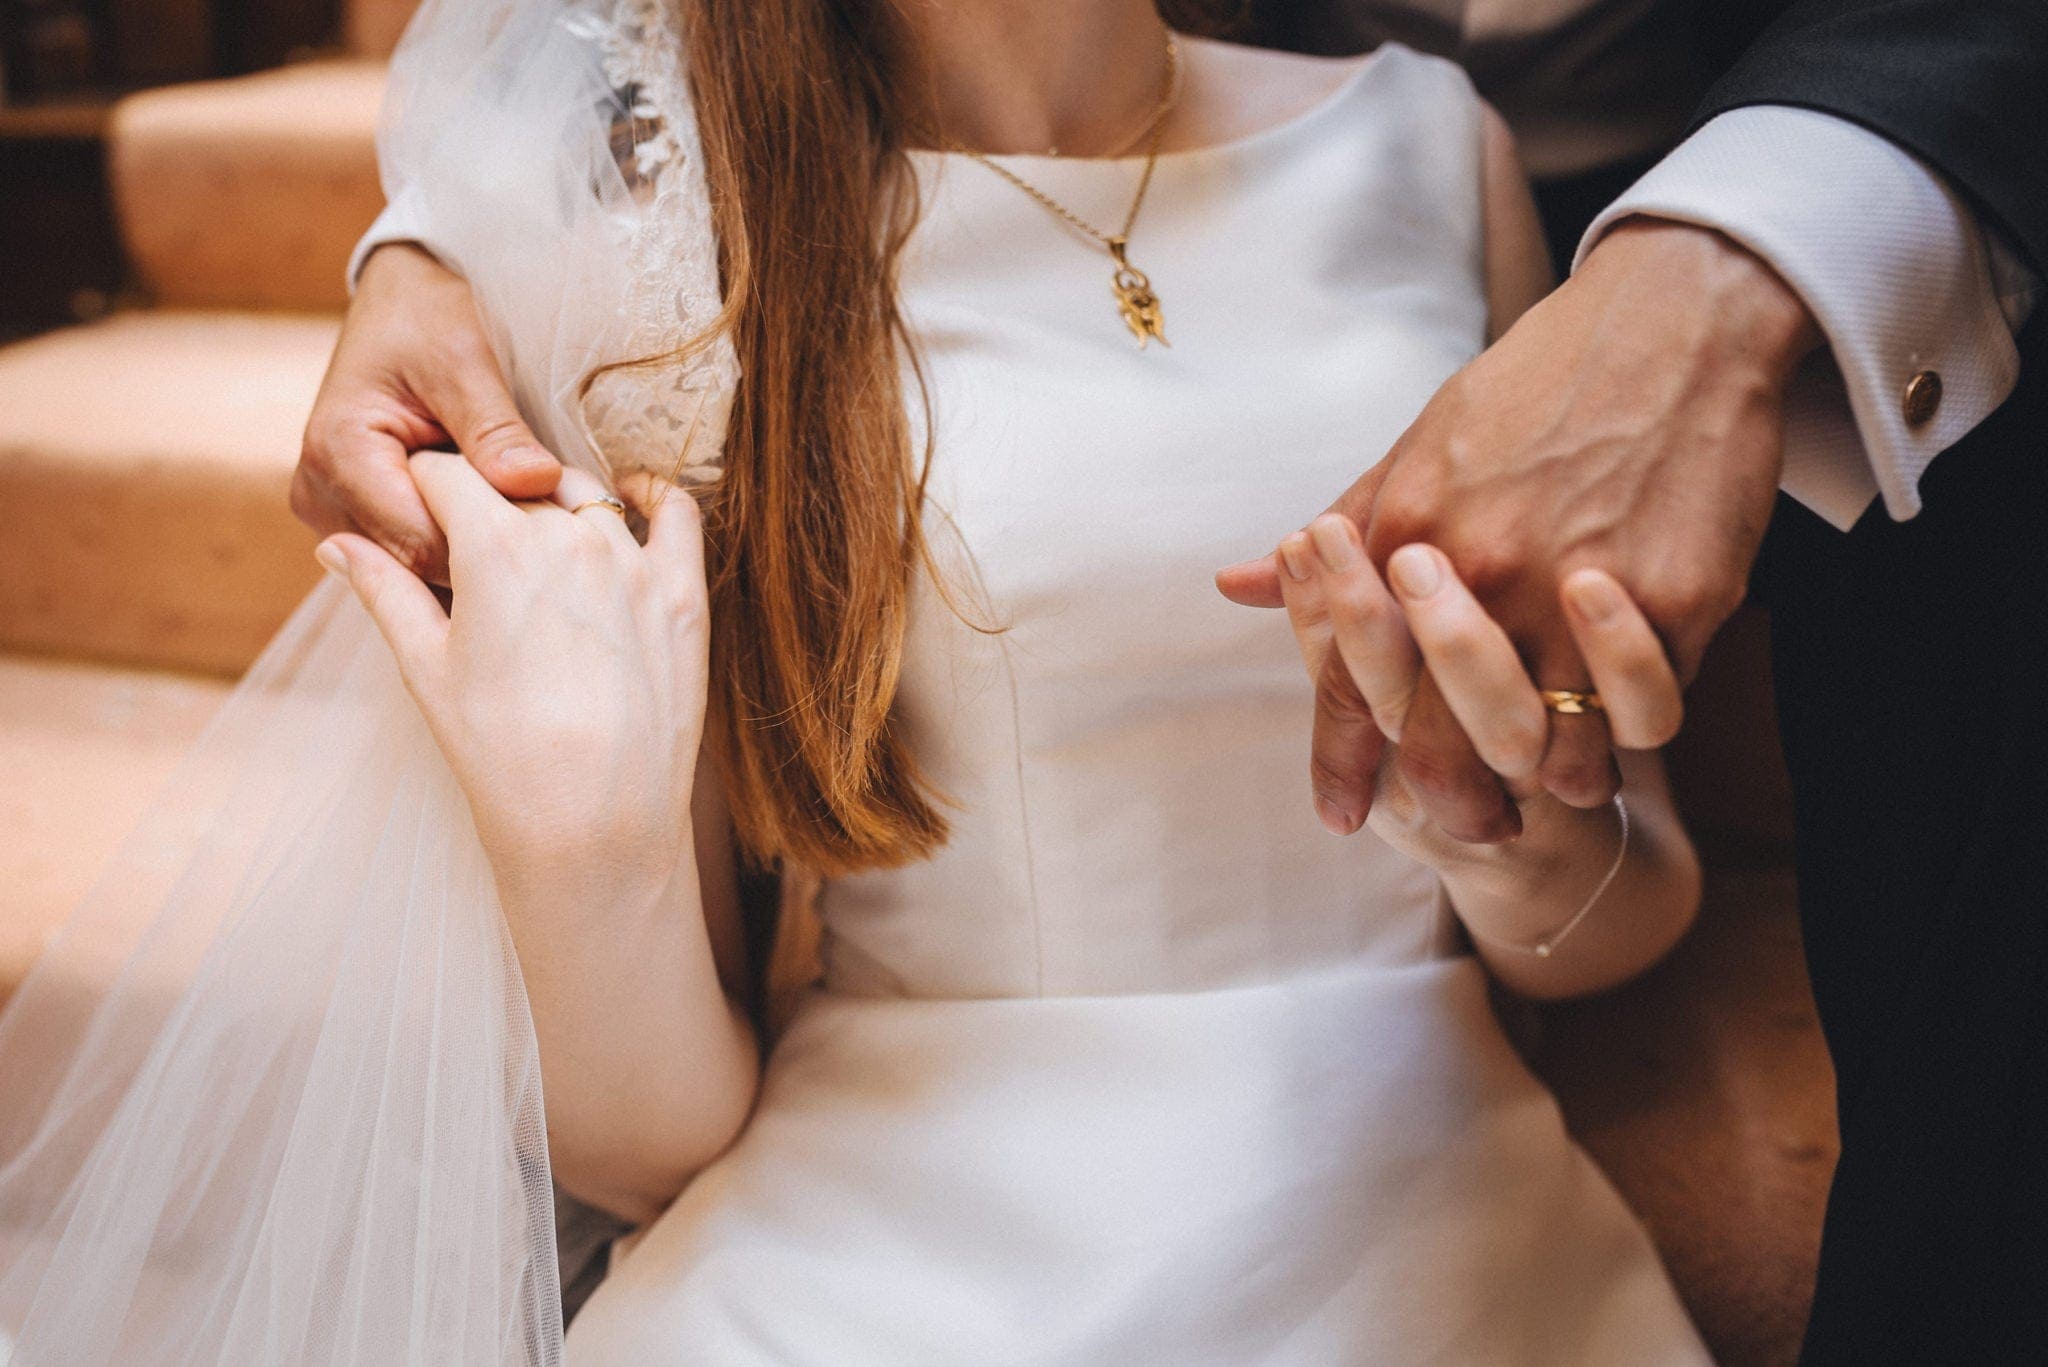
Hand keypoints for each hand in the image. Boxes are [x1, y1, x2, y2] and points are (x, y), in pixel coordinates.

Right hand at [295, 244, 563, 583]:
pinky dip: (467, 541)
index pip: (422, 541)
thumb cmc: (431, 318)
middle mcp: (321, 495)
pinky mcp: (358, 519)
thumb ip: (496, 428)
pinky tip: (507, 517)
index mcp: (339, 453)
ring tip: (532, 515)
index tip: (558, 529)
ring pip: (422, 566)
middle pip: (419, 562)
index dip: (493, 545)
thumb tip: (537, 481)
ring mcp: (334, 513)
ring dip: (481, 550)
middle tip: (558, 525)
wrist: (403, 304)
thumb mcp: (468, 361)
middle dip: (489, 552)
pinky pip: (419, 551)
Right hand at [316, 454, 707, 911]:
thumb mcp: (425, 667)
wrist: (593, 824)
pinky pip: (676, 515)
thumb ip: (384, 590)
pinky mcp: (683, 595)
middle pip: (516, 486)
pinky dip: (651, 497)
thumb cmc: (499, 755)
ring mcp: (634, 563)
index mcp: (495, 545)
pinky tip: (632, 502)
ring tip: (540, 550)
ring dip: (557, 506)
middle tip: (477, 553)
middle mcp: (569, 536)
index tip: (424, 513)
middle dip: (489, 506)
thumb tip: (336, 544)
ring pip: (587, 497)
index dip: (426, 489)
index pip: (446, 473)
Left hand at [1221, 220, 1818, 841]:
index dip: (1342, 756)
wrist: (1671, 318)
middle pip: (1448, 732)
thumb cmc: (1533, 383)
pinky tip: (1610, 749)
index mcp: (1409, 533)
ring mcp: (1580, 591)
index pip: (1359, 676)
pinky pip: (1644, 710)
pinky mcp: (1677, 596)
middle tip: (1458, 829)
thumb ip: (1340, 529)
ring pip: (1553, 744)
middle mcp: (1485, 571)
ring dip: (1545, 783)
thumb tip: (1236, 582)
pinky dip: (1623, 744)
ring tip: (1540, 797)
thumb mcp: (1420, 445)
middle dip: (1447, 797)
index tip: (1336, 814)